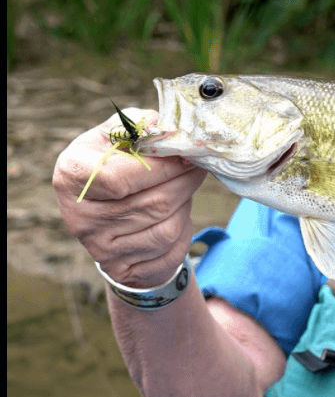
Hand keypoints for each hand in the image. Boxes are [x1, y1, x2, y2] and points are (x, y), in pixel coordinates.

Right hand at [53, 109, 206, 288]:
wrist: (108, 214)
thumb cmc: (117, 165)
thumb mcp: (118, 137)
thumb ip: (141, 127)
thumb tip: (168, 128)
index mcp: (72, 176)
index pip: (120, 177)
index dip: (162, 166)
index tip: (186, 154)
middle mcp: (79, 216)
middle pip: (153, 203)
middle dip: (185, 182)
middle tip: (199, 166)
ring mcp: (100, 248)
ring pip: (167, 228)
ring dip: (186, 204)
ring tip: (184, 188)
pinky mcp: (123, 269)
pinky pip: (171, 251)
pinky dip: (184, 230)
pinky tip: (178, 215)